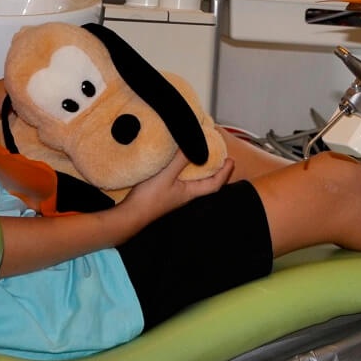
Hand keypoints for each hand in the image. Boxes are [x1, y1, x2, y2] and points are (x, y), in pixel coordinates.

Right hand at [119, 151, 233, 228]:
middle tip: (218, 156)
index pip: (214, 185)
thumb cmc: (149, 200)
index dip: (225, 173)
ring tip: (200, 155)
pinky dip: (184, 169)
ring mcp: (174, 194)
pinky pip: (180, 179)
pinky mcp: (164, 192)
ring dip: (199, 169)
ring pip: (193, 181)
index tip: (231, 160)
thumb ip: (181, 160)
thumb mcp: (166, 176)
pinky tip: (177, 162)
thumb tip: (195, 145)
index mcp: (190, 192)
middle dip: (214, 170)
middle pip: (206, 183)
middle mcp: (185, 194)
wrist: (130, 215)